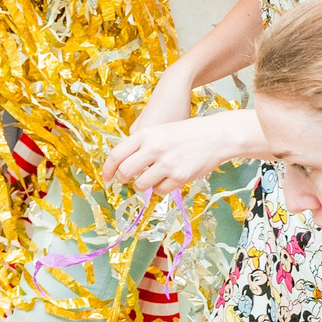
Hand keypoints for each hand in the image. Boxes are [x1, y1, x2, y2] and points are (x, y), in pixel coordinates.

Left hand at [104, 111, 240, 193]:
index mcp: (145, 134)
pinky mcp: (180, 176)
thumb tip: (120, 165)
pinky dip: (159, 188)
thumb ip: (140, 145)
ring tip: (152, 176)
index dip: (107, 169)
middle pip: (125, 172)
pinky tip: (166, 179)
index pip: (116, 155)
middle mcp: (153, 148)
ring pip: (140, 184)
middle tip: (127, 180)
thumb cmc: (185, 133)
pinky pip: (159, 191)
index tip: (106, 178)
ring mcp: (167, 163)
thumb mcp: (159, 130)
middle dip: (123, 179)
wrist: (215, 135)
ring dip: (143, 184)